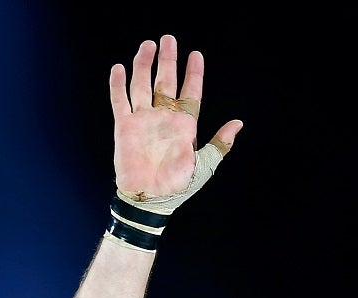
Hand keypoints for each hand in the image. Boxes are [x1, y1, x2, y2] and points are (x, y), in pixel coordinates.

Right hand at [109, 35, 241, 204]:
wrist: (150, 199)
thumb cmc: (179, 185)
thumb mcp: (205, 165)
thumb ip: (220, 143)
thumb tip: (238, 123)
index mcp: (184, 124)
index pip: (190, 92)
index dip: (193, 73)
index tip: (196, 55)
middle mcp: (163, 117)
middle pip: (165, 81)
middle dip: (167, 60)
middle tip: (168, 39)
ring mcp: (143, 120)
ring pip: (142, 84)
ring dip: (144, 65)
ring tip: (148, 46)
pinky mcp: (124, 126)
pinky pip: (120, 101)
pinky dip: (118, 84)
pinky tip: (120, 68)